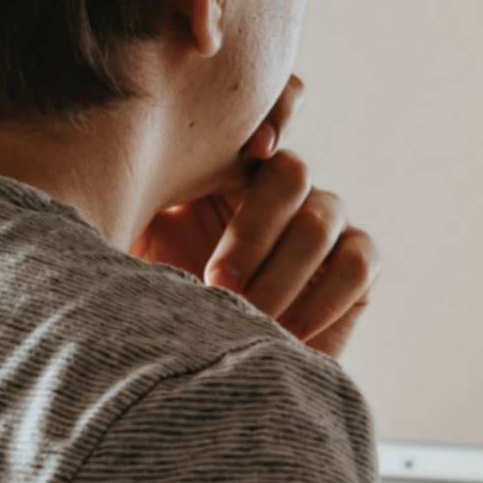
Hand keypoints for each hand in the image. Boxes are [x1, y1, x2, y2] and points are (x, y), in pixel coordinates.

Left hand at [136, 77, 375, 355]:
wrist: (192, 372)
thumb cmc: (151, 304)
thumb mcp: (133, 240)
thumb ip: (137, 193)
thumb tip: (126, 160)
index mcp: (228, 166)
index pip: (267, 110)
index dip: (273, 112)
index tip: (252, 149)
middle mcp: (283, 187)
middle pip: (291, 172)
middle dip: (253, 231)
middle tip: (216, 282)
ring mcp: (326, 223)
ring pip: (321, 221)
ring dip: (280, 273)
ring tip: (243, 316)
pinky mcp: (357, 266)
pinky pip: (356, 264)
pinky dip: (322, 299)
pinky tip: (286, 332)